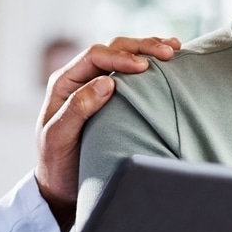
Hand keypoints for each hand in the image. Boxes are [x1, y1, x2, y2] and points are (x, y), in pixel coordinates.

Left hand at [34, 36, 179, 231]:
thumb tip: (107, 82)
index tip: (144, 67)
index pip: (94, 56)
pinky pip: (130, 73)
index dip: (120, 57)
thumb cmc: (56, 163)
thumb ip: (78, 108)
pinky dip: (149, 63)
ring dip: (148, 49)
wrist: (59, 184)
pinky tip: (168, 62)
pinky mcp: (110, 96)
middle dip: (141, 47)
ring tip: (174, 48)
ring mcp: (95, 85)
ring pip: (123, 55)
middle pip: (112, 49)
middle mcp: (79, 78)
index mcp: (64, 82)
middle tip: (168, 52)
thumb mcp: (59, 137)